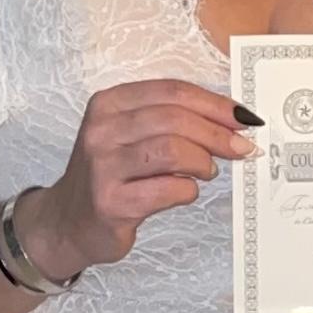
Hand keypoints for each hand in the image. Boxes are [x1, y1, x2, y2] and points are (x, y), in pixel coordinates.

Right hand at [15, 78, 256, 273]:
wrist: (68, 221)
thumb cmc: (111, 174)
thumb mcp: (130, 134)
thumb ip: (172, 121)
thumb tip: (231, 121)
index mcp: (110, 103)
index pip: (172, 91)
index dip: (215, 104)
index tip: (244, 118)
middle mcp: (102, 130)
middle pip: (175, 119)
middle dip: (217, 133)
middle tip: (241, 148)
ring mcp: (103, 167)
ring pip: (172, 151)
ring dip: (203, 161)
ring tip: (207, 171)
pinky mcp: (111, 203)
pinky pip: (167, 190)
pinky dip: (188, 191)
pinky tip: (184, 192)